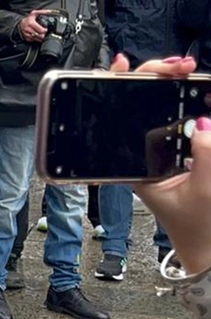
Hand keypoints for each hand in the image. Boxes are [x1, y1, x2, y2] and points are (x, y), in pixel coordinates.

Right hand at [18, 9, 54, 42]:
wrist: (20, 24)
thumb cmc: (28, 19)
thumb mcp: (34, 13)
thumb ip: (42, 12)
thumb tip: (50, 11)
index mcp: (31, 23)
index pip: (41, 30)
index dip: (45, 30)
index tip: (46, 29)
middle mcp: (28, 29)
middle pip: (40, 36)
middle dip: (44, 34)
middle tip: (44, 32)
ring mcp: (27, 34)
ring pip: (38, 39)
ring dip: (41, 37)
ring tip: (41, 34)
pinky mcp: (27, 38)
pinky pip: (34, 40)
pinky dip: (37, 39)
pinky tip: (37, 35)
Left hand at [110, 53, 210, 272]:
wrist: (209, 253)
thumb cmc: (200, 229)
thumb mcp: (206, 192)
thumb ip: (208, 156)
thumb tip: (204, 124)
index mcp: (134, 164)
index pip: (118, 115)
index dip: (118, 85)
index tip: (124, 66)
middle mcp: (142, 152)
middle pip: (141, 103)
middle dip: (157, 77)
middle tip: (179, 66)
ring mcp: (161, 150)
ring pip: (161, 108)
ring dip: (174, 87)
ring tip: (188, 71)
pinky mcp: (180, 152)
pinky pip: (180, 121)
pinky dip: (187, 103)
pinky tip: (195, 90)